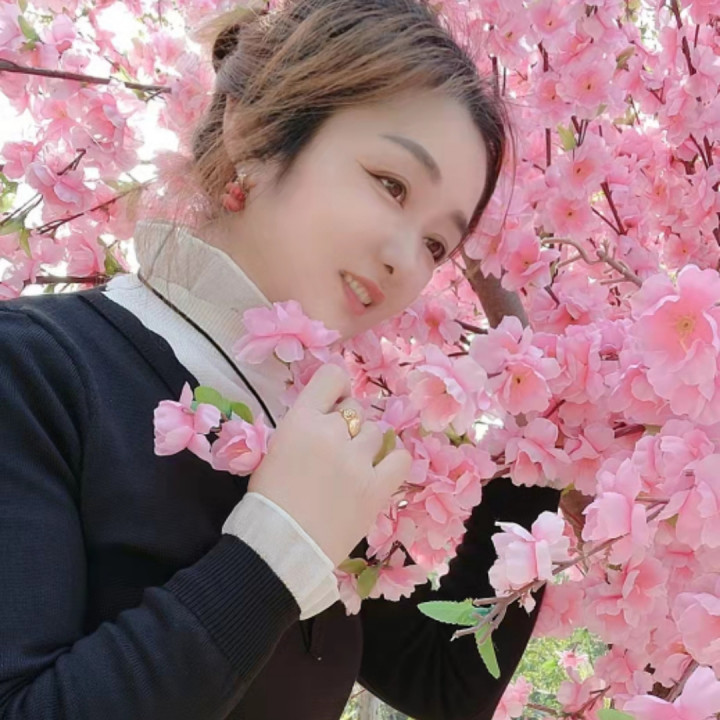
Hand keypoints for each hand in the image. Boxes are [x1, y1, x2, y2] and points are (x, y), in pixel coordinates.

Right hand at [247, 364, 410, 566]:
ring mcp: (357, 460)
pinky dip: (394, 461)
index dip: (336, 388)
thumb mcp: (276, 449)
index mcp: (301, 420)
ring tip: (352, 468)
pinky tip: (382, 470)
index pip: (332, 376)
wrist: (281, 546)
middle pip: (355, 408)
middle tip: (336, 450)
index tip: (334, 403)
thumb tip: (326, 417)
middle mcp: (331, 432)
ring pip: (376, 432)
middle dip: (347, 424)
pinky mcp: (376, 487)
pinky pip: (401, 459)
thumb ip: (303, 427)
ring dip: (366, 445)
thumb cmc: (269, 501)